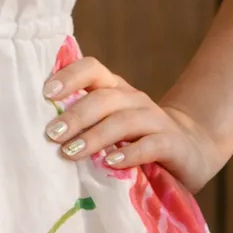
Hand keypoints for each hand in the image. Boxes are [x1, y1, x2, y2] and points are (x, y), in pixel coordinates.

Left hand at [41, 55, 225, 195]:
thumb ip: (85, 123)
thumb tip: (42, 132)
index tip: (46, 93)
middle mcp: (134, 99)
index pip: (92, 69)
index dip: (70, 76)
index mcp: (116, 89)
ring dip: (94, 136)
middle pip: (103, 98)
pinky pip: (149, 145)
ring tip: (71, 153)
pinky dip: (129, 153)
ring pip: (122, 121)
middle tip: (52, 133)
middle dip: (75, 115)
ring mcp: (155, 120)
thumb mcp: (110, 126)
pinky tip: (111, 163)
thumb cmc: (137, 139)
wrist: (190, 150)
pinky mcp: (172, 144)